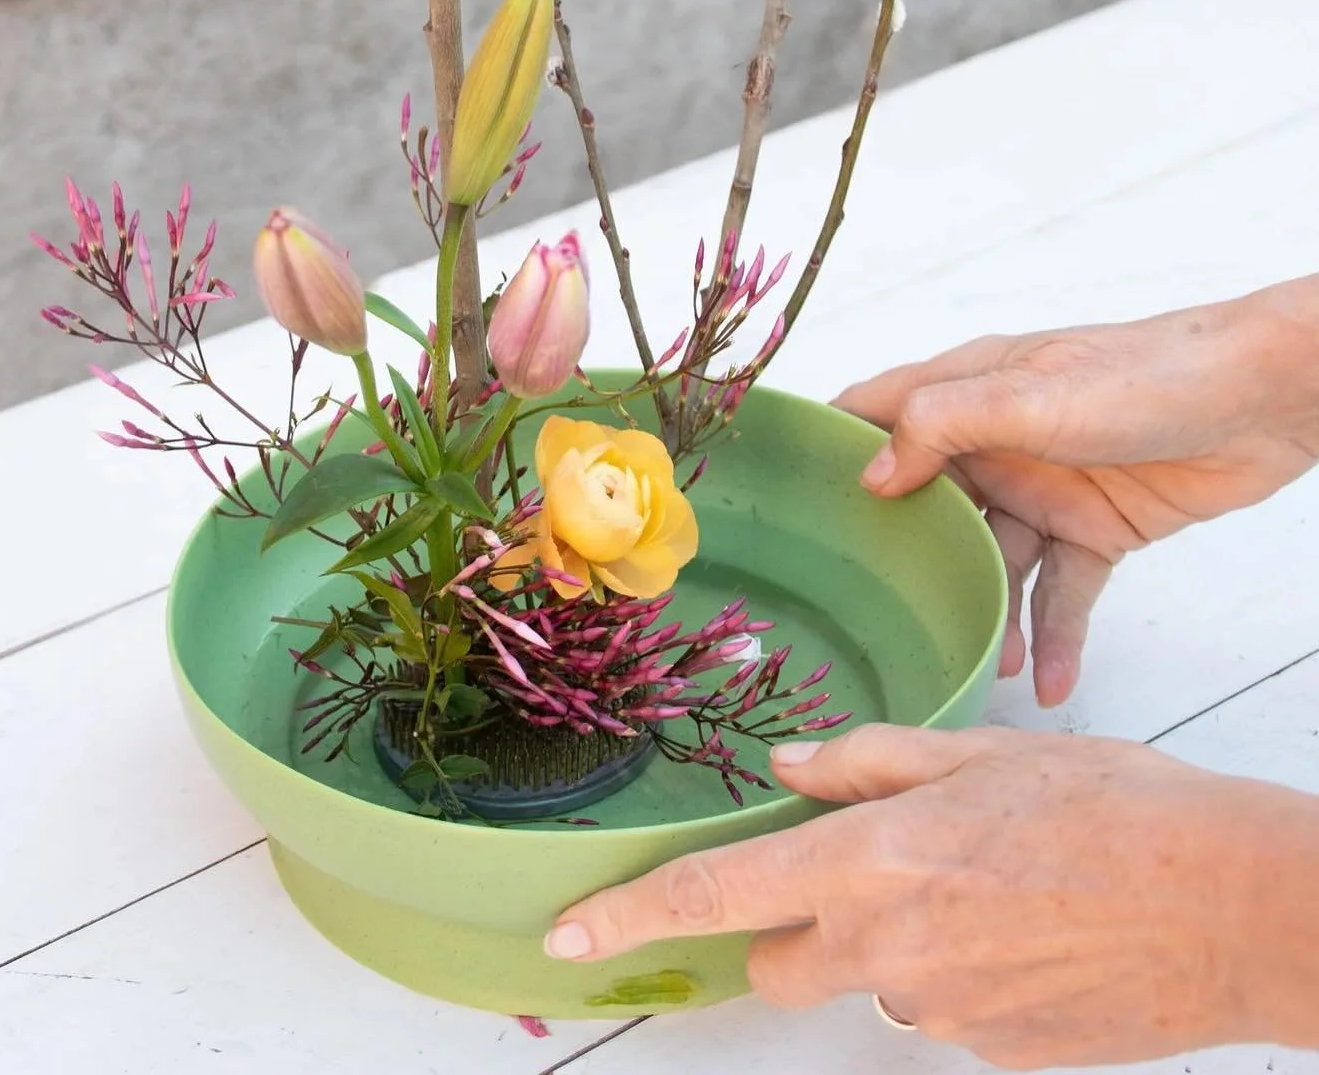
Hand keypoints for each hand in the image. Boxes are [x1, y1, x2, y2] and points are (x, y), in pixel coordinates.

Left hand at [546, 725, 1318, 1068]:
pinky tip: (1030, 932)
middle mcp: (888, 948)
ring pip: (874, 981)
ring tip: (994, 888)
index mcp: (873, 860)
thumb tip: (790, 767)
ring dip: (898, 941)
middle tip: (879, 868)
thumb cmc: (1114, 808)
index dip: (628, 917)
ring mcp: (941, 1015)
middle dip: (797, 924)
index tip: (565, 936)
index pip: (716, 896)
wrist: (1231, 905)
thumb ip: (869, 762)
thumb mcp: (983, 751)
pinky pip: (943, 1012)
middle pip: (782, 959)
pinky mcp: (992, 1057)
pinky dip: (963, 975)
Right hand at [835, 275, 1318, 702]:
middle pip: (927, 503)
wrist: (1262, 399)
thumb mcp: (1031, 395)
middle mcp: (997, 439)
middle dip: (900, 559)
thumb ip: (944, 426)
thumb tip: (873, 476)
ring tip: (976, 665)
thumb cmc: (1148, 373)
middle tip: (863, 614)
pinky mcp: (1097, 528)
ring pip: (993, 562)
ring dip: (982, 613)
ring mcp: (1045, 486)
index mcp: (969, 388)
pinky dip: (1051, 637)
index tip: (779, 497)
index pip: (876, 411)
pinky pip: (1061, 593)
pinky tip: (1044, 683)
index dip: (829, 447)